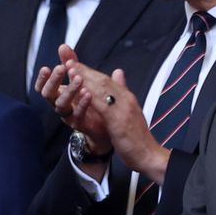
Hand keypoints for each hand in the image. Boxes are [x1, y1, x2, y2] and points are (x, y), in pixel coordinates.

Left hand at [69, 64, 167, 183]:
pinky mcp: (120, 121)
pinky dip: (92, 97)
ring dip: (85, 77)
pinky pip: (104, 106)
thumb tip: (118, 73)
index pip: (106, 80)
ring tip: (70, 69)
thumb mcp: (127, 112)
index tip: (73, 62)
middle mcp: (125, 100)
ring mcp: (124, 109)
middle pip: (103, 80)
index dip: (89, 70)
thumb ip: (121, 93)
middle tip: (67, 60)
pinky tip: (81, 91)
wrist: (148, 154)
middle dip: (84, 69)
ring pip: (103, 89)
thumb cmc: (135, 137)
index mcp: (126, 98)